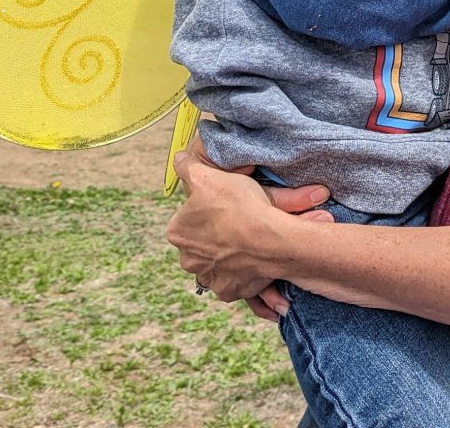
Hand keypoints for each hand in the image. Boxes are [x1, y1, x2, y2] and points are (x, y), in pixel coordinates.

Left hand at [167, 151, 332, 303]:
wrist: (271, 241)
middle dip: (217, 235)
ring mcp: (209, 278)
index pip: (189, 218)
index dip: (208, 208)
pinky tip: (254, 260)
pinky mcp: (229, 291)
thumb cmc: (240, 207)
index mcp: (178, 232)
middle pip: (202, 242)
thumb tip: (178, 159)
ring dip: (229, 255)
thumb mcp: (208, 176)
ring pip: (217, 262)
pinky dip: (243, 273)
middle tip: (240, 221)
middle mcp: (188, 259)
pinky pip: (234, 280)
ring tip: (249, 240)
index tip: (225, 204)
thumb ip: (187, 166)